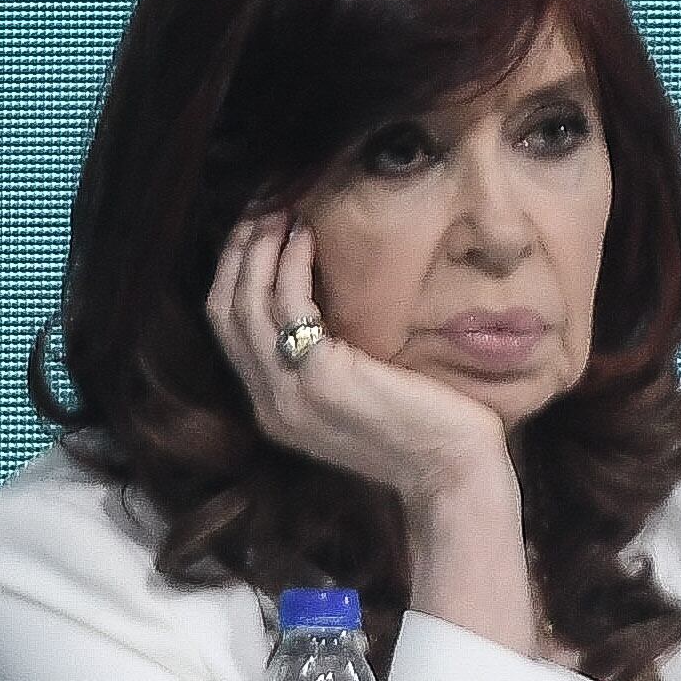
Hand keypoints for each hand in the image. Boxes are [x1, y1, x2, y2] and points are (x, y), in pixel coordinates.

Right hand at [207, 216, 516, 508]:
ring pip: (245, 304)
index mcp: (275, 407)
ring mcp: (289, 393)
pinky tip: (305, 236)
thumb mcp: (359, 398)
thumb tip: (324, 308)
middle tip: (258, 206)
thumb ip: (328, 364)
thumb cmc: (426, 431)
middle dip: (236, 252)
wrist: (454, 475)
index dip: (233, 274)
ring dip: (257, 250)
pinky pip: (288, 308)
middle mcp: (270, 402)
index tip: (253, 231)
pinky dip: (290, 265)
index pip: (229, 329)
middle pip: (225, 310)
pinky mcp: (321, 378)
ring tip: (277, 209)